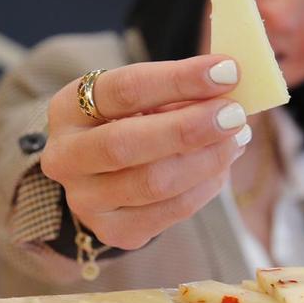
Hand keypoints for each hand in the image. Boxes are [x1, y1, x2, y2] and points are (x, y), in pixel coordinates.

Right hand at [40, 56, 250, 249]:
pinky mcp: (113, 231)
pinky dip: (206, 187)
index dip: (178, 80)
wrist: (101, 174)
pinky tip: (222, 167)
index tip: (226, 71)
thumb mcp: (141, 97)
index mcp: (68, 108)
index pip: (123, 90)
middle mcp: (66, 157)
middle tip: (234, 114)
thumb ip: (177, 90)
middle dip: (188, 128)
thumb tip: (230, 87)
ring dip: (206, 159)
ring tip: (237, 138)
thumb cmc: (128, 121)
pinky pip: (170, 212)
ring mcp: (85, 200)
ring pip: (152, 183)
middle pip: (126, 144)